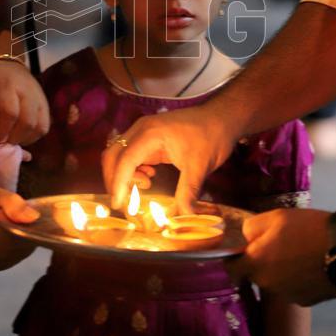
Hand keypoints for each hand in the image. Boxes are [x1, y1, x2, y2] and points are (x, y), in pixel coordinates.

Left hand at [0, 60, 48, 145]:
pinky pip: (45, 123)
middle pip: (28, 122)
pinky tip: (23, 134)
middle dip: (16, 138)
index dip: (3, 131)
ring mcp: (39, 96)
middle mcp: (26, 91)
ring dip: (28, 138)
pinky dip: (35, 134)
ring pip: (41, 125)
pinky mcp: (44, 102)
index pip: (10, 114)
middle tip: (4, 143)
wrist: (3, 61)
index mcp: (6, 87)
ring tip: (15, 140)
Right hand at [0, 186, 38, 269]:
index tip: (22, 209)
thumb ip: (10, 202)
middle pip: (23, 244)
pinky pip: (18, 255)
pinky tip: (10, 232)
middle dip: (28, 228)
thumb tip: (34, 217)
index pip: (17, 235)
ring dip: (25, 235)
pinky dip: (20, 243)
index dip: (26, 222)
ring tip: (12, 221)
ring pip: (23, 250)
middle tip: (17, 213)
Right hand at [102, 104, 236, 210]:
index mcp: (150, 134)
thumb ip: (188, 192)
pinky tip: (148, 178)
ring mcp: (143, 132)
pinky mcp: (148, 137)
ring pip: (119, 155)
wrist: (222, 118)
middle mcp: (141, 130)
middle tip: (127, 201)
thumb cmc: (211, 137)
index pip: (125, 160)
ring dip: (122, 174)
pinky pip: (129, 154)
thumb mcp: (200, 167)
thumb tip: (184, 217)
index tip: (120, 205)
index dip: (119, 184)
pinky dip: (131, 169)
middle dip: (114, 180)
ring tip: (144, 187)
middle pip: (113, 155)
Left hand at [228, 208, 335, 305]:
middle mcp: (268, 285)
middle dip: (263, 262)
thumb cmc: (307, 228)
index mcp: (256, 264)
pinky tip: (313, 266)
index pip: (232, 269)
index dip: (235, 259)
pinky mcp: (308, 301)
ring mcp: (288, 296)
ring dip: (282, 272)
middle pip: (257, 274)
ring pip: (277, 283)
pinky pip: (295, 290)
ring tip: (300, 253)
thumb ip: (252, 227)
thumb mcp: (275, 217)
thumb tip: (245, 236)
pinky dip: (299, 280)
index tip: (243, 250)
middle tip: (280, 245)